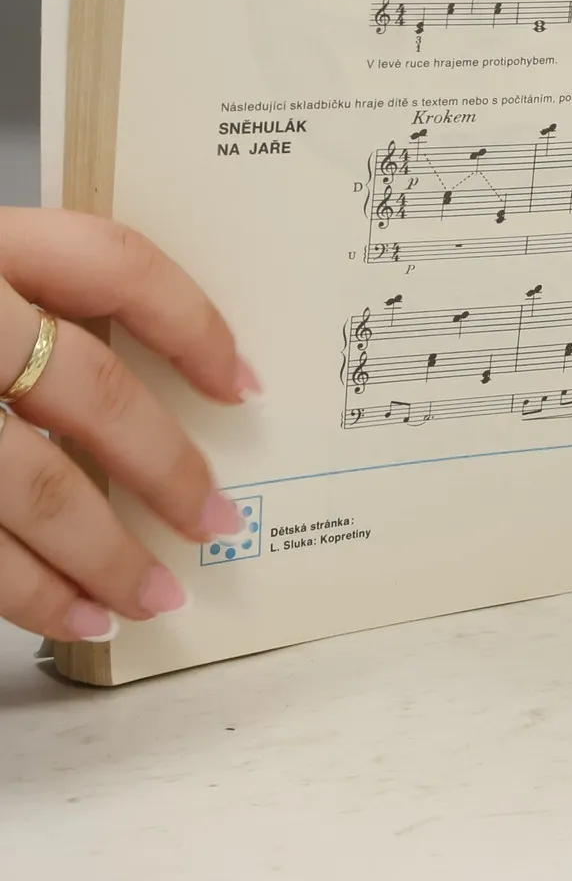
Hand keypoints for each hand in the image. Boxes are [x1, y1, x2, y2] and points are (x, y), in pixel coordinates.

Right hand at [0, 210, 256, 643]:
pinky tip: (70, 616)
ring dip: (103, 555)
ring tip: (156, 594)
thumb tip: (137, 370)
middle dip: (166, 465)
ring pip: (30, 487)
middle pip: (90, 391)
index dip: (192, 322)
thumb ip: (21, 298)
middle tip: (216, 517)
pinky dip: (25, 593)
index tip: (241, 380)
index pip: (113, 264)